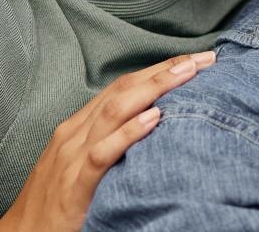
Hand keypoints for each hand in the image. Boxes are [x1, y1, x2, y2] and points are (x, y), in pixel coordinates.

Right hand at [0, 51, 215, 231]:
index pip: (122, 87)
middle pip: (123, 91)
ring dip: (154, 89)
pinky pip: (103, 154)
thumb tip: (149, 123)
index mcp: (78, 127)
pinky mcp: (75, 186)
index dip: (157, 70)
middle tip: (202, 59)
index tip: (192, 59)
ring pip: (114, 112)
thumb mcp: (80, 162)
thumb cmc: (56, 199)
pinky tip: (153, 119)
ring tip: (187, 75)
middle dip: (164, 71)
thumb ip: (108, 141)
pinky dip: (128, 133)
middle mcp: (75, 135)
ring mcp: (72, 158)